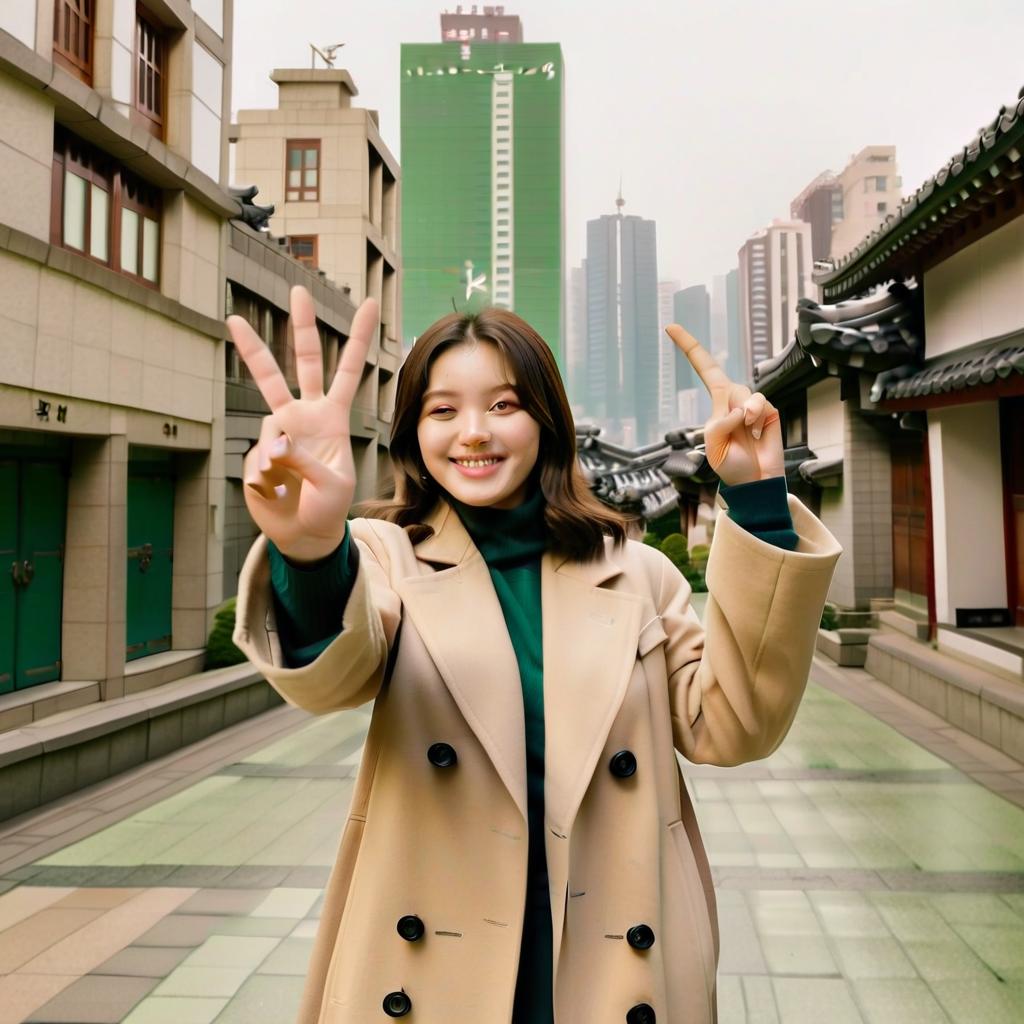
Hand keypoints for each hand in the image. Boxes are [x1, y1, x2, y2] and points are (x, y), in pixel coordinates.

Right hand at [227, 286, 378, 562]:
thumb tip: (272, 441)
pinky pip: (259, 459)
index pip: (347, 372)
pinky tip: (276, 493)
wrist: (304, 532)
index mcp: (334, 418)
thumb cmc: (328, 506)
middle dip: (301, 326)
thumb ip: (303, 459)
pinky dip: (267, 479)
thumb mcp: (332, 484)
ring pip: (267, 406)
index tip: (366, 304)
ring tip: (280, 481)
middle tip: (298, 289)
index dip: (357, 340)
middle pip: (302, 362)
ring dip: (273, 449)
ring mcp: (279, 430)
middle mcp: (305, 414)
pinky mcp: (258, 451)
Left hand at [664, 324, 783, 485]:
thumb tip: (738, 409)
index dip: (690, 347)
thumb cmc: (732, 467)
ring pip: (743, 392)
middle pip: (724, 381)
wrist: (757, 482)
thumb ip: (719, 425)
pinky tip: (755, 432)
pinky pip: (759, 402)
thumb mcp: (714, 448)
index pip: (705, 369)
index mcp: (718, 408)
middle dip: (723, 397)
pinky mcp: (769, 411)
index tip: (671, 326)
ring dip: (742, 415)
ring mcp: (752, 406)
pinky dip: (755, 417)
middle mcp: (734, 402)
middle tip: (729, 424)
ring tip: (746, 434)